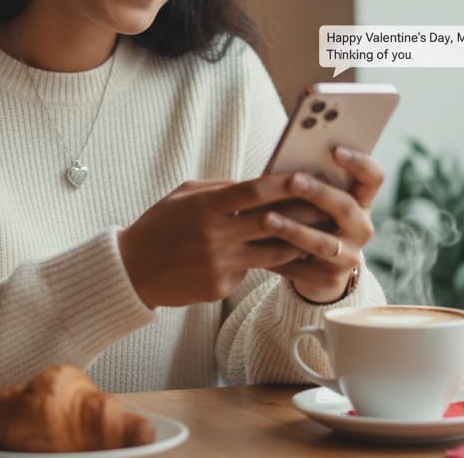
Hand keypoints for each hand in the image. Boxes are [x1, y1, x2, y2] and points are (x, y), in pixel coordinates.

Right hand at [117, 178, 318, 308]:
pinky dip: (263, 262)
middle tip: (330, 205)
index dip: (282, 184)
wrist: (133, 270)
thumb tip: (258, 184)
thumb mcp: (184, 195)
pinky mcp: (221, 287)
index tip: (307, 176)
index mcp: (205, 207)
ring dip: (298, 242)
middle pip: (272, 222)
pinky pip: (252, 272)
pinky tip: (277, 256)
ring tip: (319, 233)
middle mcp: (214, 236)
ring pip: (273, 253)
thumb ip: (220, 189)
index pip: (252, 192)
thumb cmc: (159, 226)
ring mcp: (219, 264)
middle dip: (304, 213)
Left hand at [262, 146, 384, 302]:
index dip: (359, 162)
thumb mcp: (314, 201)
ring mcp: (349, 257)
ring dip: (293, 229)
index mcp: (361, 201)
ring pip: (323, 243)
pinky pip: (303, 268)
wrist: (316, 269)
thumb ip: (306, 183)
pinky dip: (278, 257)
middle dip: (318, 192)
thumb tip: (280, 164)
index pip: (373, 178)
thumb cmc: (308, 219)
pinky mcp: (330, 280)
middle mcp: (361, 228)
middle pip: (346, 207)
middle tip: (293, 180)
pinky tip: (256, 247)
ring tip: (266, 219)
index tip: (335, 149)